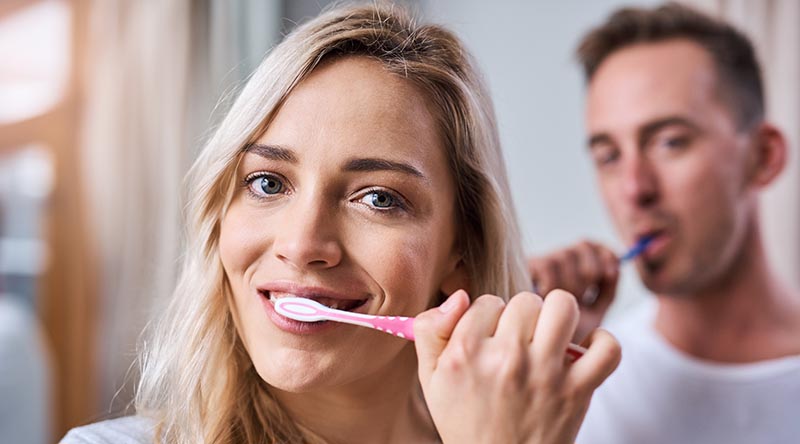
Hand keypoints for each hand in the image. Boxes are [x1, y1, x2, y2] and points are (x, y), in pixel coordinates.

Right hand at [415, 289, 620, 443]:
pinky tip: (584, 351)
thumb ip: (431, 330)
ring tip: (549, 334)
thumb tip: (460, 295)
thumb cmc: (465, 420)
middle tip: (517, 342)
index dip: (488, 317)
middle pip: (525, 301)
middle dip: (522, 317)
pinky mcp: (578, 391)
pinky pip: (607, 349)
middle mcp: (507, 359)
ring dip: (558, 315)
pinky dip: (603, 343)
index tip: (488, 339)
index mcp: (466, 353)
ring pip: (563, 307)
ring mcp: (546, 375)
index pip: (487, 301)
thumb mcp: (431, 379)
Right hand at [528, 240, 619, 340]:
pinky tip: (547, 300)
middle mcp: (558, 264)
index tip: (611, 274)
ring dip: (572, 283)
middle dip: (591, 271)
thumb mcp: (594, 314)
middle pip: (583, 246)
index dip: (605, 254)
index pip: (592, 246)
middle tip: (584, 297)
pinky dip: (553, 284)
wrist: (547, 351)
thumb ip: (607, 291)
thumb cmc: (567, 338)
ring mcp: (540, 265)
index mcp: (575, 271)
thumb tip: (617, 269)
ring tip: (566, 305)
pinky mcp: (525, 270)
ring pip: (566, 256)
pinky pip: (547, 266)